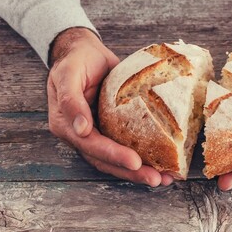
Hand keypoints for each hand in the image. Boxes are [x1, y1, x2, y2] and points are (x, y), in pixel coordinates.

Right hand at [47, 28, 172, 186]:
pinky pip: (126, 145)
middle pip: (106, 160)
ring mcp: (97, 133)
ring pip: (117, 159)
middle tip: (157, 179)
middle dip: (132, 172)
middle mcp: (81, 135)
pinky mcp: (111, 128)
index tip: (135, 162)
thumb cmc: (76, 61)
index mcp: (66, 125)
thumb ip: (71, 100)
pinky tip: (161, 163)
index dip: (113, 155)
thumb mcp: (68, 74)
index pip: (91, 146)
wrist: (84, 52)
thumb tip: (81, 129)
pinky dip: (143, 155)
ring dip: (139, 171)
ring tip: (164, 178)